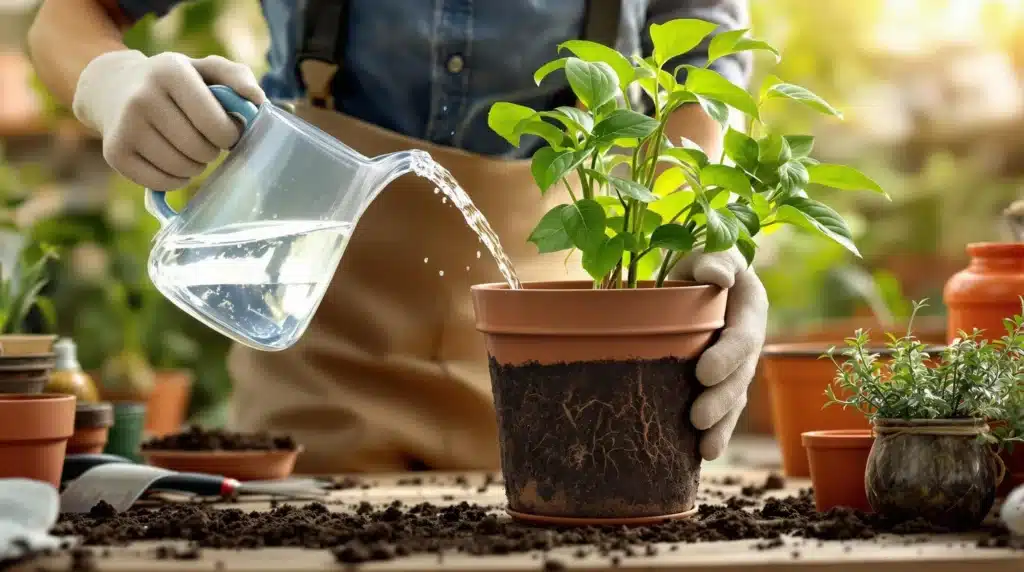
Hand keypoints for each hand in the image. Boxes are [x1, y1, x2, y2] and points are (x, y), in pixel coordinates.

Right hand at [72, 50, 266, 190]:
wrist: (114, 88)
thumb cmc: (175, 83)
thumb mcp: (204, 69)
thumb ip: (237, 77)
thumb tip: (258, 100)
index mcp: (170, 71)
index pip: (215, 123)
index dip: (229, 135)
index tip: (227, 130)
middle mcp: (142, 96)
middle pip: (199, 149)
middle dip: (212, 150)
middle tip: (207, 141)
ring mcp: (125, 126)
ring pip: (181, 168)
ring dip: (196, 166)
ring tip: (190, 150)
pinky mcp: (115, 152)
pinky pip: (161, 182)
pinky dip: (176, 179)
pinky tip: (174, 162)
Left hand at [670, 248, 767, 460]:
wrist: (689, 274)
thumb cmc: (698, 257)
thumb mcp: (706, 248)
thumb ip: (713, 259)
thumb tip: (720, 276)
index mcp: (751, 307)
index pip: (744, 336)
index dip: (727, 357)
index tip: (702, 373)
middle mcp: (749, 339)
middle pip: (741, 375)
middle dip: (722, 400)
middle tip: (697, 417)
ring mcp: (737, 363)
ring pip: (735, 398)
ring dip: (722, 425)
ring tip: (705, 447)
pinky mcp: (721, 379)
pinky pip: (724, 408)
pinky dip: (717, 431)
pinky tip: (703, 453)